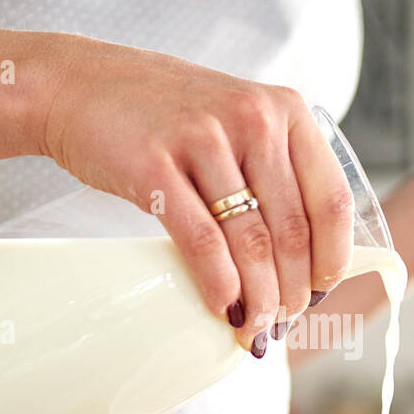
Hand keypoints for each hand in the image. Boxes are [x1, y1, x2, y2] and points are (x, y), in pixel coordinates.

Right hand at [38, 37, 353, 355]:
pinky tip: (223, 307)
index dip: (332, 257)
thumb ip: (274, 169)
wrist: (80, 85)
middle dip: (292, 290)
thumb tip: (304, 259)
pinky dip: (218, 283)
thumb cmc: (166, 116)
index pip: (331, 199)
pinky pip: (201, 240)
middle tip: (283, 321)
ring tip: (255, 328)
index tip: (322, 291)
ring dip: (259, 298)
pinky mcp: (154, 167)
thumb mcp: (236, 121)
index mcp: (286, 110)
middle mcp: (253, 119)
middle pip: (292, 230)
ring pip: (251, 242)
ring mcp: (203, 140)